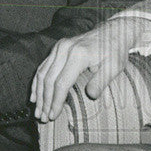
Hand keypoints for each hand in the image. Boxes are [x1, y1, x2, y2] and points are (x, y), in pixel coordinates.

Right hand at [30, 16, 150, 121]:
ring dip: (38, 94)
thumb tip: (91, 95)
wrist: (113, 32)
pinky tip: (35, 96)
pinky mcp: (58, 47)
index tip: (53, 115)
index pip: (62, 83)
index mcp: (79, 54)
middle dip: (45, 101)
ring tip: (38, 111)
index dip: (56, 101)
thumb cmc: (115, 51)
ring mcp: (60, 46)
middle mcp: (65, 49)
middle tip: (43, 118)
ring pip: (42, 73)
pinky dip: (37, 82)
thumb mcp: (114, 67)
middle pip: (49, 79)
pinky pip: (43, 66)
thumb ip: (101, 81)